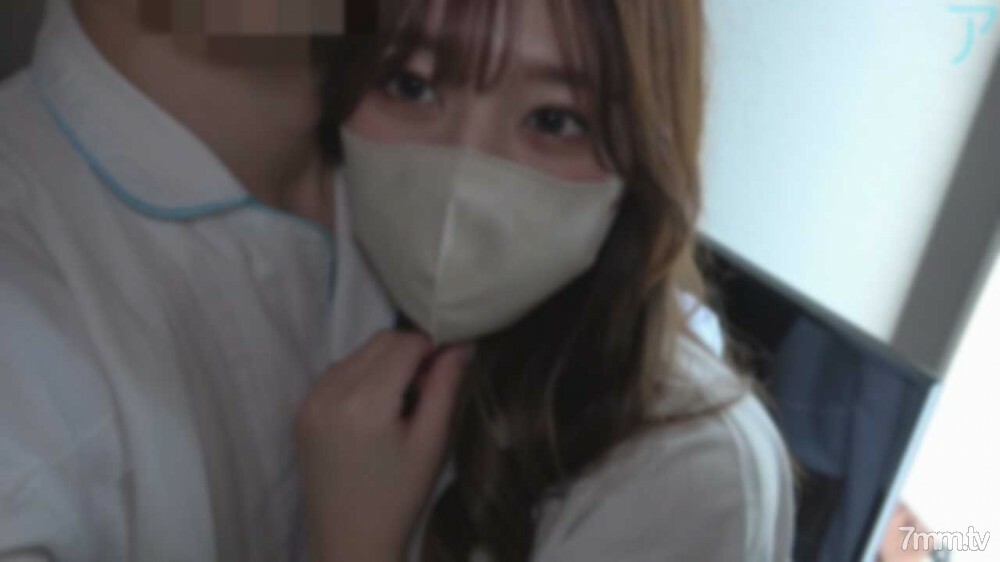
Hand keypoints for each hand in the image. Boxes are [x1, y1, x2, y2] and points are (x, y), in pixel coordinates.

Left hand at [295, 331, 471, 561]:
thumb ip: (446, 387)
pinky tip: (374, 409)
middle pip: (380, 342)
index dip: (433, 347)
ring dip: (385, 363)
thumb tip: (461, 344)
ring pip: (358, 353)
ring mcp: (310, 401)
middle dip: (410, 352)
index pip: (405, 344)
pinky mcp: (301, 411)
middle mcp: (330, 393)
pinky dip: (360, 376)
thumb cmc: (399, 497)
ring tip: (402, 402)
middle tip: (429, 387)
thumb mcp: (431, 443)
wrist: (349, 542)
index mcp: (365, 402)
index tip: (450, 367)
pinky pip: (336, 373)